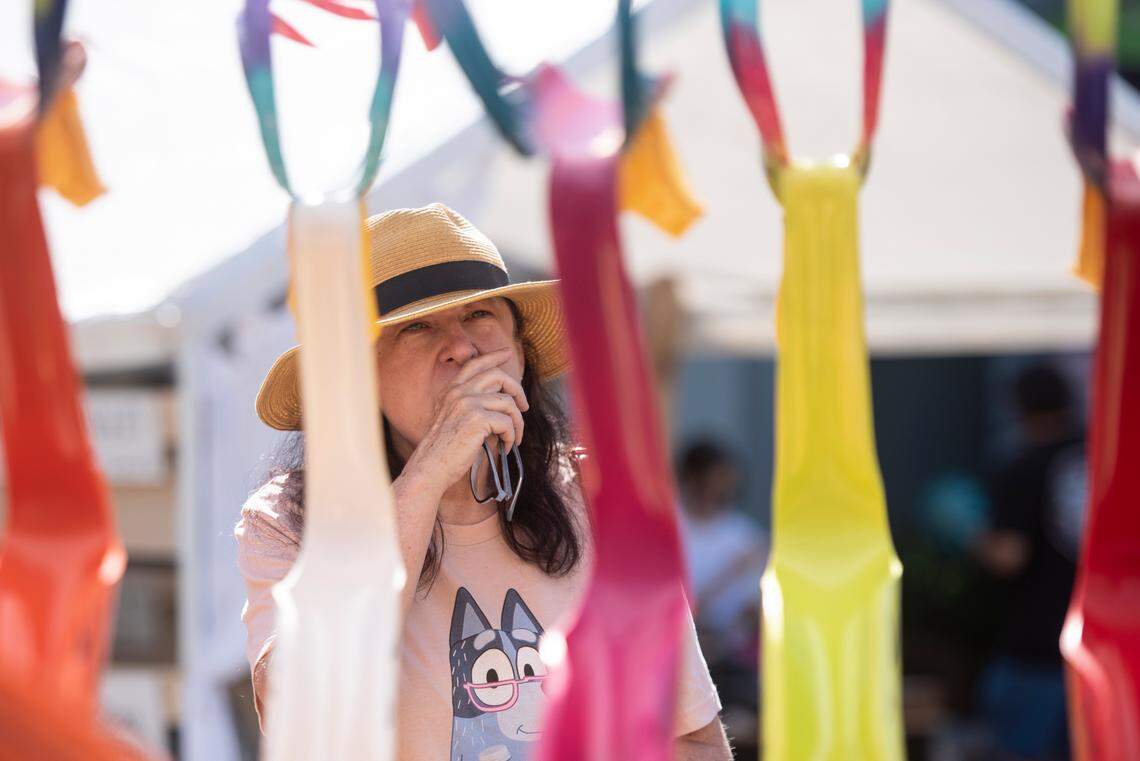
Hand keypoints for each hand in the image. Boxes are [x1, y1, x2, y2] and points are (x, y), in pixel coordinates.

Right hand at [400, 348, 527, 497]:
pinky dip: (512, 436)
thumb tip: (503, 401)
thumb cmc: (443, 449)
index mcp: (451, 390)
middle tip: (524, 407)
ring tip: (514, 437)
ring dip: (517, 422)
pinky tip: (507, 445)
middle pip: (498, 376)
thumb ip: (471, 404)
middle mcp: (459, 392)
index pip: (475, 364)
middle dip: (517, 390)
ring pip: (508, 402)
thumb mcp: (452, 418)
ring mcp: (468, 403)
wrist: (430, 467)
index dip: (493, 357)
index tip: (507, 353)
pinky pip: (507, 423)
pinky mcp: (477, 419)